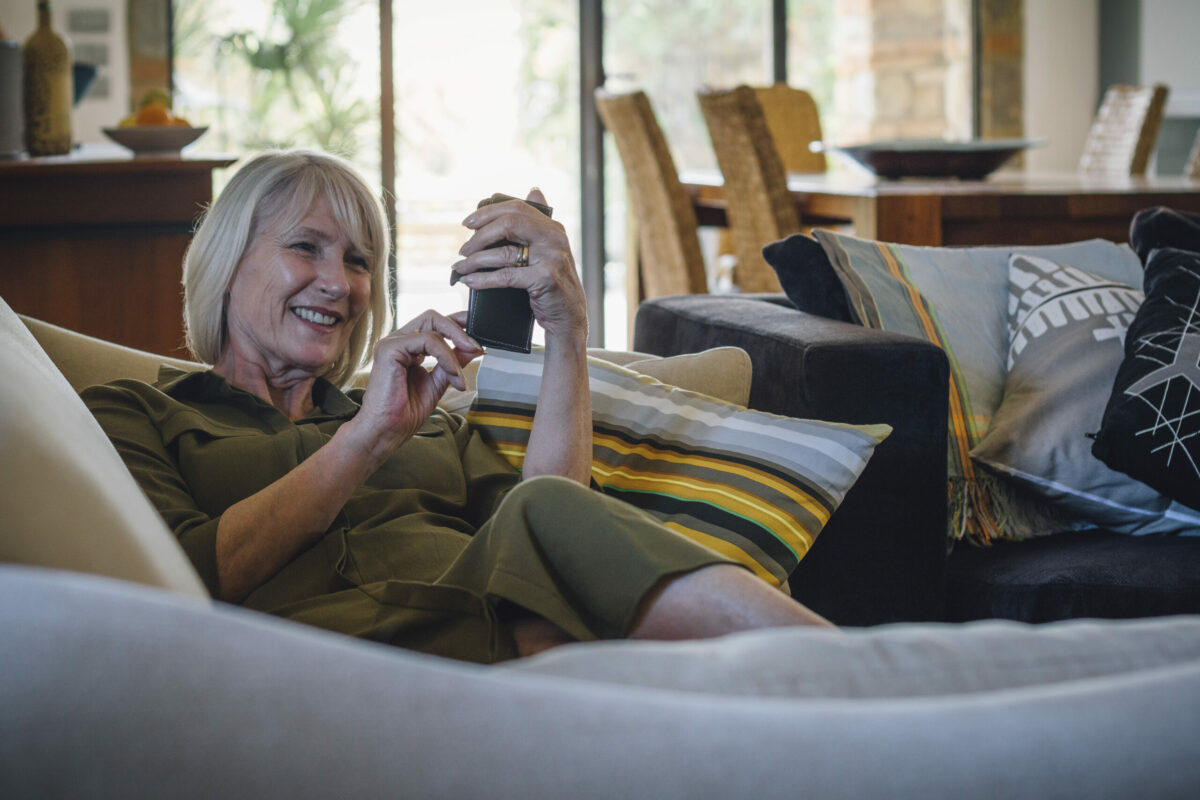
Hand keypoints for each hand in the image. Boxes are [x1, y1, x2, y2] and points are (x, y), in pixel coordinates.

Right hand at [350, 310, 482, 459]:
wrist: (387, 432)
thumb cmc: (405, 413)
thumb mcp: (439, 383)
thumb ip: (453, 364)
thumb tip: (473, 348)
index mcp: (408, 348)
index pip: (435, 325)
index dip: (458, 324)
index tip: (478, 334)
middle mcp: (399, 342)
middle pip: (433, 317)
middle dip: (460, 329)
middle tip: (477, 347)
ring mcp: (392, 343)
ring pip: (432, 325)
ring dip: (455, 349)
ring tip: (460, 376)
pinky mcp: (389, 349)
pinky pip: (426, 340)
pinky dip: (445, 356)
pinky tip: (452, 374)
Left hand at [453, 188, 587, 342]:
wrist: (569, 317)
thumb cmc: (553, 285)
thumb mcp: (548, 250)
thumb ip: (537, 225)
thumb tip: (534, 189)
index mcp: (552, 227)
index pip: (516, 208)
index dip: (488, 212)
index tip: (467, 222)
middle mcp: (554, 237)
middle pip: (509, 223)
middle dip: (479, 235)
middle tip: (463, 249)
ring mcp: (552, 258)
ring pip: (504, 252)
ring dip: (475, 260)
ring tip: (460, 267)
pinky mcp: (546, 278)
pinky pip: (507, 276)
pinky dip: (483, 279)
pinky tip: (470, 281)